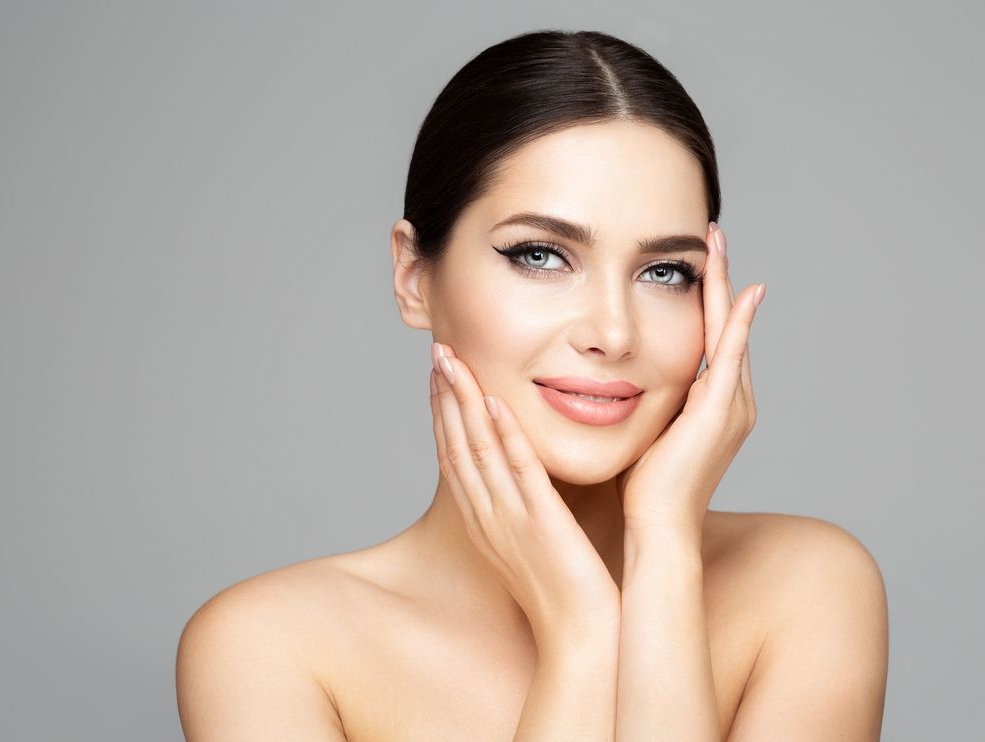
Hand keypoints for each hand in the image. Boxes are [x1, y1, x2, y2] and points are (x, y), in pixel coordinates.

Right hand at [429, 342, 620, 649]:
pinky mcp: (540, 523)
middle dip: (444, 397)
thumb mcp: (530, 543)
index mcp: (483, 520)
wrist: (580, 638)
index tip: (442, 376)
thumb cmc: (563, 593)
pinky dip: (504, 434)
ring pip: (477, 449)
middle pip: (455, 445)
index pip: (455, 456)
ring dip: (462, 403)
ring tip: (453, 361)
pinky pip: (518, 471)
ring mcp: (509, 518)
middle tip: (438, 353)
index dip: (445, 413)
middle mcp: (486, 516)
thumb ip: (522, 506)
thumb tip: (525, 478)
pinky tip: (495, 402)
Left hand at [615, 223, 763, 534]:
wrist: (658, 529)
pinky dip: (737, 322)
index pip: (710, 340)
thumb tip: (615, 384)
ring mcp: (730, 406)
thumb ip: (644, 406)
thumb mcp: (646, 435)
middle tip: (714, 239)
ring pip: (729, 331)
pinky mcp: (720, 412)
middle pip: (726, 327)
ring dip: (725, 287)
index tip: (697, 265)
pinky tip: (742, 291)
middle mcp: (731, 402)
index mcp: (711, 406)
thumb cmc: (644, 491)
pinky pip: (730, 355)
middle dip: (721, 282)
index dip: (707, 301)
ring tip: (718, 246)